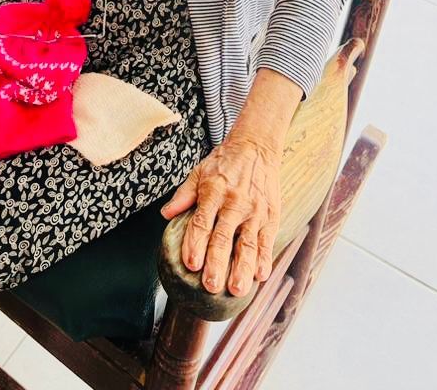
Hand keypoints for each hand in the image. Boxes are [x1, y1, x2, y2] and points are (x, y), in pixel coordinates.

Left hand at [161, 134, 281, 295]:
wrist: (256, 147)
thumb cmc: (224, 162)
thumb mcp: (199, 172)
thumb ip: (184, 195)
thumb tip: (166, 214)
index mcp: (213, 192)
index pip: (202, 222)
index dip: (195, 243)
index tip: (191, 264)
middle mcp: (234, 203)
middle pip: (224, 237)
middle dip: (217, 263)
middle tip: (210, 285)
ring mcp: (254, 211)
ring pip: (248, 244)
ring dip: (242, 268)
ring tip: (236, 289)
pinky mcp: (270, 216)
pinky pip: (267, 241)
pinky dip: (264, 259)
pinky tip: (259, 276)